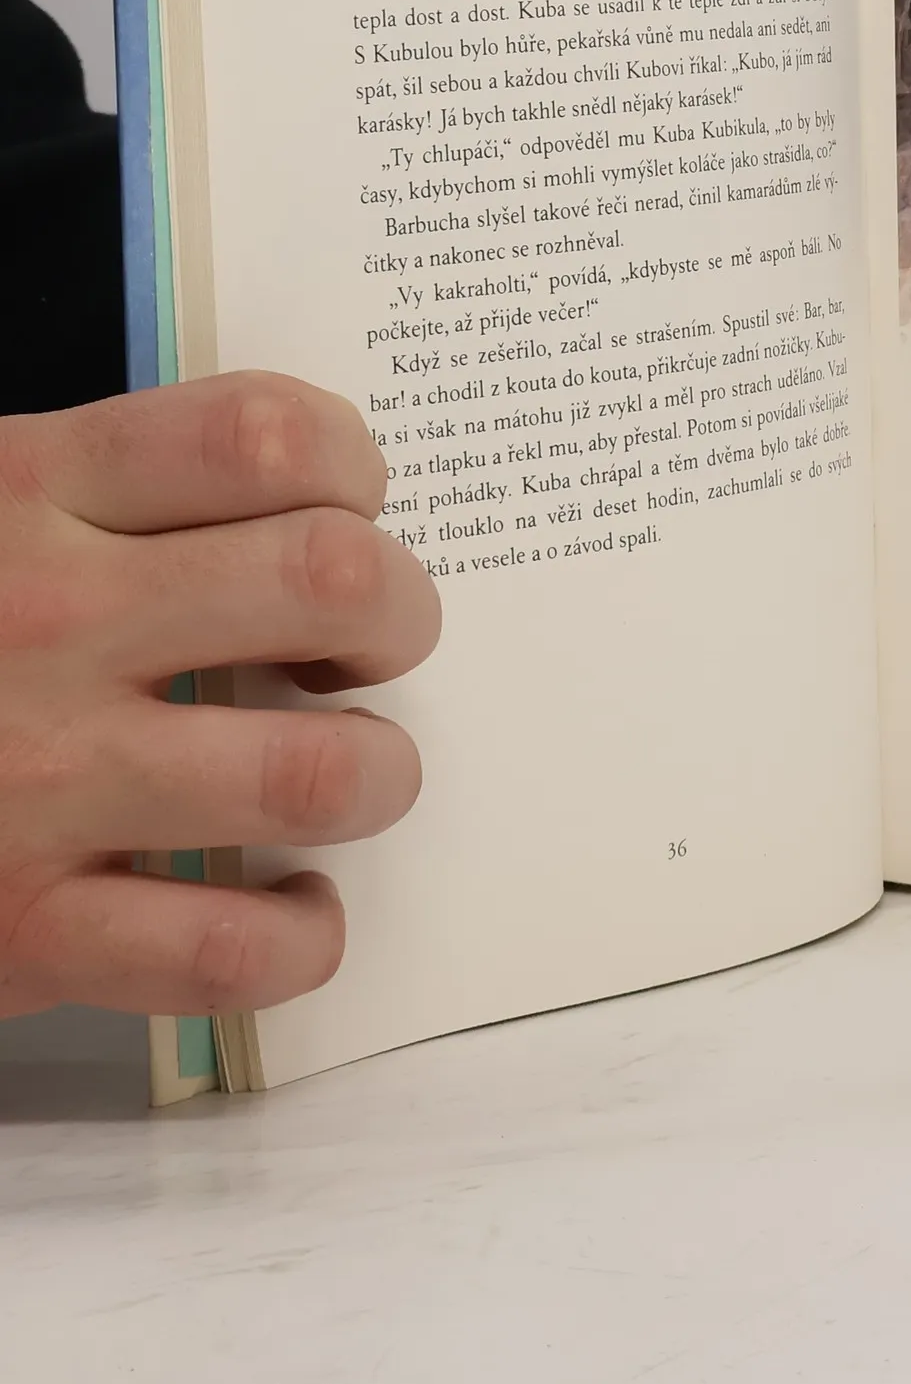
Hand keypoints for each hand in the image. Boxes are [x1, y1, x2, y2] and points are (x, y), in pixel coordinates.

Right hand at [0, 373, 439, 1018]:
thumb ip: (111, 489)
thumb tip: (308, 495)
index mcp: (26, 494)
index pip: (263, 434)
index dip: (354, 466)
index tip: (352, 507)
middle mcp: (44, 624)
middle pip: (332, 581)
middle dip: (400, 614)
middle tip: (369, 645)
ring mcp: (38, 784)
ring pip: (315, 773)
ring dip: (375, 773)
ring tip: (347, 769)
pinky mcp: (22, 932)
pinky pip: (230, 949)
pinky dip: (300, 934)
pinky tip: (289, 902)